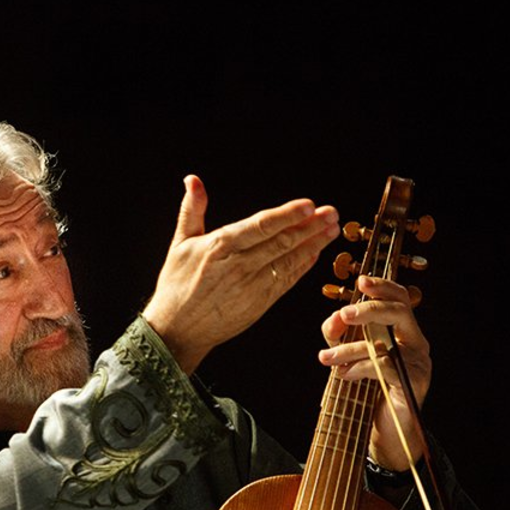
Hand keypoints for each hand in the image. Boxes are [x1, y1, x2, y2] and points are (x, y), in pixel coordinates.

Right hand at [142, 174, 339, 373]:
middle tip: (332, 213)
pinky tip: (316, 253)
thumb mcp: (180, 243)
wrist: (177, 329)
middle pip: (281, 242)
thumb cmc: (177, 285)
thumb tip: (193, 180)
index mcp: (220, 247)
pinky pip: (286, 281)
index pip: (261, 226)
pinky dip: (302, 266)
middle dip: (310, 227)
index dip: (287, 215)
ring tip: (331, 230)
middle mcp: (239, 266)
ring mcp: (252, 286)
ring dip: (313, 245)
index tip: (309, 205)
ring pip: (289, 261)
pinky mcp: (260, 303)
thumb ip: (192, 210)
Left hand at [318, 275, 431, 470]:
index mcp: (405, 330)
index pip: (400, 298)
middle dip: (369, 308)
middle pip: (399, 311)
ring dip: (350, 348)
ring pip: (385, 341)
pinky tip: (343, 374)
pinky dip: (359, 367)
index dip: (382, 286)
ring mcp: (418, 362)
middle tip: (344, 314)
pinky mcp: (413, 383)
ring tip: (326, 358)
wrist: (387, 430)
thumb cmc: (370, 388)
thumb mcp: (350, 355)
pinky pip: (384, 366)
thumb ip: (339, 334)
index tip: (361, 281)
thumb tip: (334, 318)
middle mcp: (417, 342)